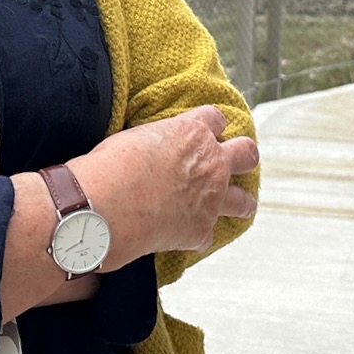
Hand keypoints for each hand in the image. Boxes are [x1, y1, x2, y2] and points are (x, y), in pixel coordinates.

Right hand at [71, 105, 257, 262]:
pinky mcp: (200, 231)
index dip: (211, 125)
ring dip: (239, 201)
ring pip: (244, 201)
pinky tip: (185, 233)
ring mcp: (211, 199)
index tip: (206, 130)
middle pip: (247, 153)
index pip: (215, 118)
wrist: (106, 204)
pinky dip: (197, 233)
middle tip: (235, 160)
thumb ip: (158, 141)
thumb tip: (153, 150)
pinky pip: (208, 234)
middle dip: (243, 156)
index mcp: (192, 133)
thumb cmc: (111, 166)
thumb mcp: (136, 137)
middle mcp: (211, 164)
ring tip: (235, 204)